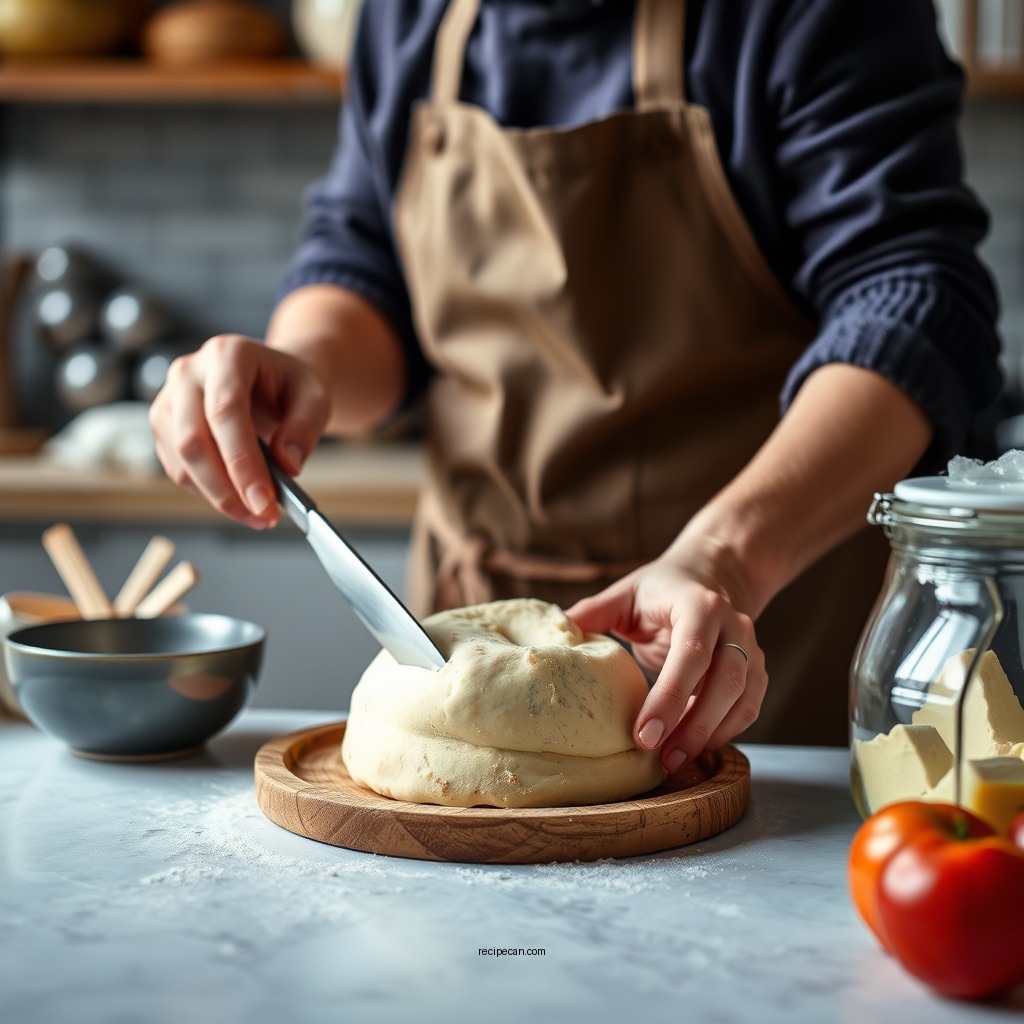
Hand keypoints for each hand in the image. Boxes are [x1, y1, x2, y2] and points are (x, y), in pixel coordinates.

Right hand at [149, 334, 328, 527]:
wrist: (273, 378)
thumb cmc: (292, 385)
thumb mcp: (316, 398)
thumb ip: (306, 427)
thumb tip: (287, 464)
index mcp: (228, 354)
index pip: (225, 412)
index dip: (242, 463)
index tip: (264, 501)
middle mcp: (188, 372)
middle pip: (193, 440)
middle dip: (227, 489)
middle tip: (263, 517)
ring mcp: (169, 399)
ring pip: (181, 461)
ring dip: (218, 497)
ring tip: (258, 515)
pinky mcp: (164, 426)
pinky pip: (177, 469)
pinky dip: (207, 493)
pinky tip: (238, 501)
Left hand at [566, 546, 765, 772]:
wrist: (711, 576)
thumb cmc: (662, 589)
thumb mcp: (628, 592)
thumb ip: (596, 610)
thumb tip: (559, 630)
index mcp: (700, 605)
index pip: (692, 653)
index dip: (670, 697)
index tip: (644, 734)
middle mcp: (734, 626)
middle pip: (724, 682)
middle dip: (693, 727)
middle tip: (660, 759)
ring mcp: (751, 649)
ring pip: (741, 700)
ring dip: (710, 736)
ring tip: (674, 762)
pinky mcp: (756, 671)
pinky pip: (748, 709)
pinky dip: (725, 733)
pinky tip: (694, 749)